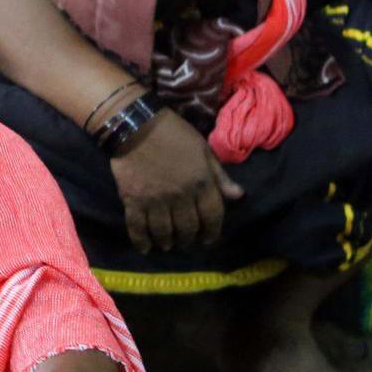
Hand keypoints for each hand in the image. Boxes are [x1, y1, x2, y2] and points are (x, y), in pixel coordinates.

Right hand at [108, 110, 243, 252]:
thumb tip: (238, 196)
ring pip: (164, 232)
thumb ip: (219, 174)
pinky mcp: (133, 200)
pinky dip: (141, 241)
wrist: (133, 124)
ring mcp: (155, 200)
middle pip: (188, 228)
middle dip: (189, 239)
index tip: (208, 238)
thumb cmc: (171, 132)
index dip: (212, 232)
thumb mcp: (202, 148)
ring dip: (168, 242)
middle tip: (187, 241)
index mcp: (201, 182)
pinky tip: (145, 247)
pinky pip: (137, 227)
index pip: (212, 216)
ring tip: (168, 244)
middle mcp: (180, 196)